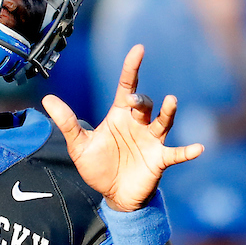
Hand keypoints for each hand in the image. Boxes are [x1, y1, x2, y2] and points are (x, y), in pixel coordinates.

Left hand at [43, 44, 202, 210]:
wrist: (114, 195)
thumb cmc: (98, 167)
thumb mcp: (79, 146)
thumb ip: (67, 122)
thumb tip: (47, 99)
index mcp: (119, 116)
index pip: (127, 86)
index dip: (132, 67)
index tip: (138, 49)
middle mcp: (138, 124)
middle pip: (143, 103)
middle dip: (140, 100)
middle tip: (132, 100)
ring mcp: (151, 141)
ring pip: (163, 121)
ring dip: (168, 112)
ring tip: (171, 102)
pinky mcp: (160, 159)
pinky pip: (176, 153)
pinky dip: (187, 151)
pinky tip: (198, 148)